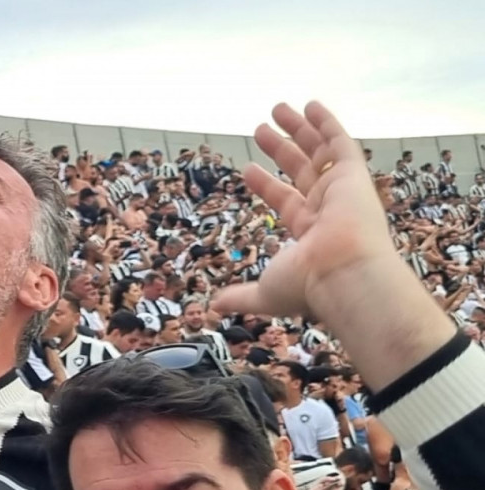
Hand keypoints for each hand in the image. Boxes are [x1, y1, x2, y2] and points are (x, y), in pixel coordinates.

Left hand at [211, 103, 408, 321]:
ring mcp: (341, 191)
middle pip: (300, 170)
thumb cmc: (307, 284)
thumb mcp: (265, 291)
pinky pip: (341, 142)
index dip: (265, 184)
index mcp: (311, 234)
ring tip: (276, 109)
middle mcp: (328, 209)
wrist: (342, 273)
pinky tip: (310, 104)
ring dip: (298, 129)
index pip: (285, 201)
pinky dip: (327, 122)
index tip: (247, 169)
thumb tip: (214, 307)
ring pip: (318, 151)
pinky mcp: (353, 174)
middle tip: (260, 129)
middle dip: (281, 149)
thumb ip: (241, 295)